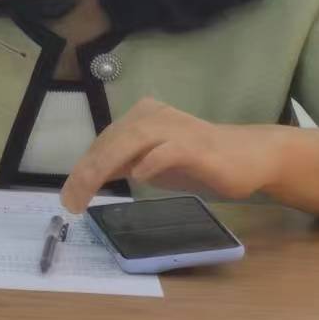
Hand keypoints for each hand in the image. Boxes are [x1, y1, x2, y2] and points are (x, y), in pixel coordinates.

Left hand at [59, 98, 284, 213]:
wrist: (249, 156)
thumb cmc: (199, 160)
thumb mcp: (153, 163)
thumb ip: (125, 163)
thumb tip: (90, 177)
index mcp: (142, 117)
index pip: (105, 142)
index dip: (83, 169)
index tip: (68, 198)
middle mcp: (156, 116)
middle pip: (112, 140)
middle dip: (87, 171)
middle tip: (71, 202)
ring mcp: (177, 129)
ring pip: (132, 140)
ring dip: (106, 165)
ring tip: (89, 190)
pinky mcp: (198, 145)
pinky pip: (169, 149)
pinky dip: (152, 161)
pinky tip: (138, 176)